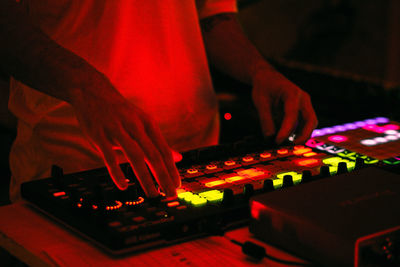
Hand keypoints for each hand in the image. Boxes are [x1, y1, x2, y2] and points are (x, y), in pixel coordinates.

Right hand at [68, 74, 179, 196]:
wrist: (92, 91)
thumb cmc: (121, 112)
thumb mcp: (143, 123)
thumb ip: (158, 143)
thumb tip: (177, 158)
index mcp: (148, 124)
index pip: (164, 151)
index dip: (172, 169)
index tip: (177, 185)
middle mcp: (135, 126)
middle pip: (154, 155)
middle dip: (164, 177)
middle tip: (171, 194)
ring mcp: (117, 130)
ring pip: (135, 156)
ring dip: (146, 178)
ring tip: (153, 195)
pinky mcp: (99, 135)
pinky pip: (109, 157)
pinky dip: (117, 172)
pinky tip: (124, 186)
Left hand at [251, 69, 317, 143]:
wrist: (267, 77)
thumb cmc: (264, 86)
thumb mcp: (260, 102)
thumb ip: (265, 120)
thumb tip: (269, 137)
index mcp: (292, 93)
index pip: (292, 114)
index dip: (286, 130)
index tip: (277, 141)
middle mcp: (303, 98)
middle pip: (310, 120)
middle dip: (303, 135)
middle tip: (290, 146)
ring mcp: (305, 103)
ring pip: (310, 122)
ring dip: (302, 135)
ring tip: (288, 144)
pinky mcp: (303, 109)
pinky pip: (305, 122)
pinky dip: (300, 131)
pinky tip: (289, 139)